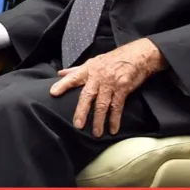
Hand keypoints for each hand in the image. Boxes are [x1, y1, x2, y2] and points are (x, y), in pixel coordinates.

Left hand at [48, 38, 165, 136]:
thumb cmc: (112, 59)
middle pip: (88, 95)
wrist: (136, 55)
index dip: (63, 84)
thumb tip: (60, 73)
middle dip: (82, 110)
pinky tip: (113, 129)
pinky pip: (117, 106)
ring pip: (103, 104)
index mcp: (88, 69)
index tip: (53, 93)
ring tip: (96, 133)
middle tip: (78, 125)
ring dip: (99, 120)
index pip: (73, 77)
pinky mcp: (123, 89)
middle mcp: (98, 77)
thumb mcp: (93, 61)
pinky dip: (115, 119)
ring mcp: (111, 84)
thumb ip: (76, 70)